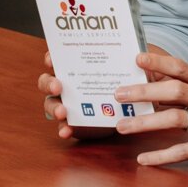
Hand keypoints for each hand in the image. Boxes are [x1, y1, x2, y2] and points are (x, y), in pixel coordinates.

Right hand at [38, 46, 173, 140]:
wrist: (129, 109)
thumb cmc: (125, 83)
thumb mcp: (129, 72)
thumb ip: (128, 63)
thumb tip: (140, 55)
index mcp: (77, 67)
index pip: (59, 58)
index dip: (52, 58)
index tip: (52, 60)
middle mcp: (68, 84)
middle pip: (47, 81)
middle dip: (49, 83)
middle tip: (58, 86)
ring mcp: (68, 103)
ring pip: (51, 103)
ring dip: (54, 107)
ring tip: (62, 112)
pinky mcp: (73, 121)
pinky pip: (63, 125)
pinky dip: (63, 128)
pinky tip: (66, 131)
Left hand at [113, 50, 187, 165]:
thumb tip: (154, 83)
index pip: (180, 67)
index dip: (157, 62)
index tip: (136, 58)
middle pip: (173, 90)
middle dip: (143, 92)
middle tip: (118, 94)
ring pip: (174, 119)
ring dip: (144, 123)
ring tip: (122, 126)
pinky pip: (183, 150)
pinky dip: (161, 156)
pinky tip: (143, 159)